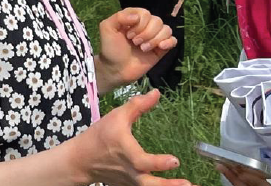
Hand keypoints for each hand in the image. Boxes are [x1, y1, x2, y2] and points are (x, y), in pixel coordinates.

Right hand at [67, 90, 190, 185]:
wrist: (83, 159)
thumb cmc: (101, 135)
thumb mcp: (117, 116)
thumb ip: (138, 105)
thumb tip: (157, 93)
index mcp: (127, 153)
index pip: (144, 161)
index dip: (159, 163)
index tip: (175, 161)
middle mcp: (131, 171)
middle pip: (151, 184)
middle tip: (188, 184)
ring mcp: (132, 182)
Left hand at [97, 7, 176, 89]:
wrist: (116, 69)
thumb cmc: (110, 48)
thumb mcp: (107, 28)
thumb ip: (119, 17)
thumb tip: (137, 17)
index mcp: (134, 17)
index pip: (145, 13)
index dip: (139, 24)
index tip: (129, 35)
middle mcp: (146, 25)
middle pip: (157, 21)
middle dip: (147, 33)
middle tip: (135, 43)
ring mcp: (154, 37)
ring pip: (166, 29)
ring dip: (155, 39)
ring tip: (143, 48)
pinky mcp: (161, 49)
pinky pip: (173, 40)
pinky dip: (169, 42)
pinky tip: (160, 47)